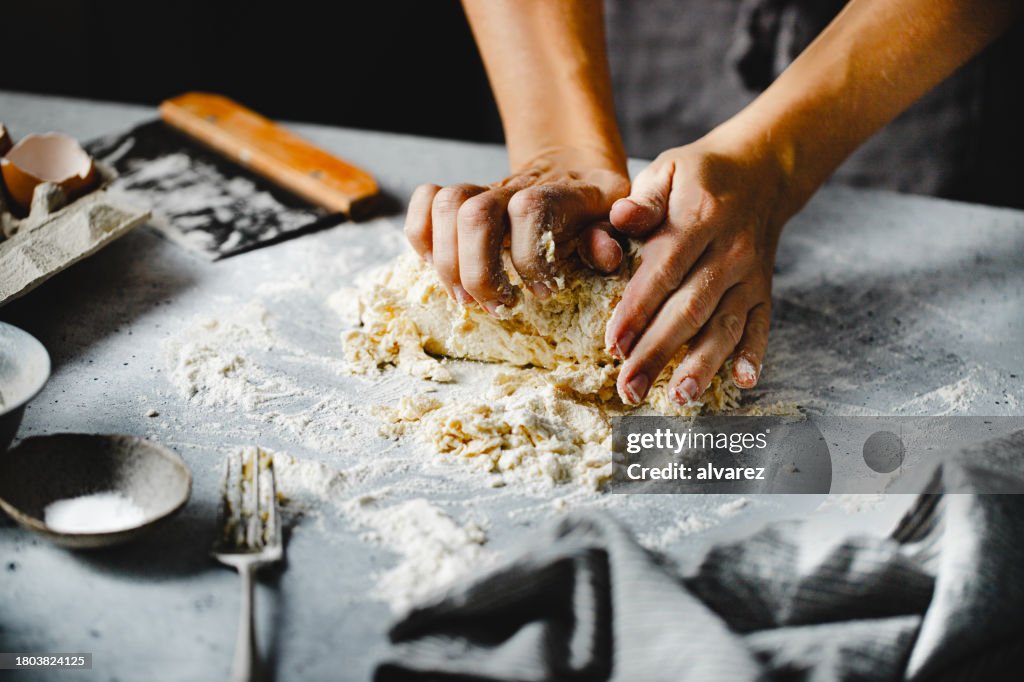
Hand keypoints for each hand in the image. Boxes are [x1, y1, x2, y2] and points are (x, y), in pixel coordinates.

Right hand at [403, 146, 629, 314]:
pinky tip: (441, 268)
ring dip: (448, 262)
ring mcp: (482, 191)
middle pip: (475, 213)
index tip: (544, 291)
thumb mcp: (613, 222)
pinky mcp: (459, 202)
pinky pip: (424, 203)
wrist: (571, 167)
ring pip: (445, 206)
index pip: (529, 211)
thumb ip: (608, 238)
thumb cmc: (592, 208)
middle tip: (498, 306)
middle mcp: (513, 188)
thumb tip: (605, 255)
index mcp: (558, 194)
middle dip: (478, 271)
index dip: (531, 258)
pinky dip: (421, 238)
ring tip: (468, 298)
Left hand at [606, 132, 794, 405]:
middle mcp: (730, 251)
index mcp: (699, 218)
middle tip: (629, 388)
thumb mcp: (667, 170)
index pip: (663, 270)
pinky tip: (741, 381)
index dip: (638, 310)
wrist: (762, 171)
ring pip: (725, 325)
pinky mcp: (764, 291)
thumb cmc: (699, 175)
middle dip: (658, 352)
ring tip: (678, 397)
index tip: (613, 345)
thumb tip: (622, 218)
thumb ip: (642, 199)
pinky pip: (762, 326)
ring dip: (702, 364)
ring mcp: (751, 274)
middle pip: (690, 308)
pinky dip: (753, 354)